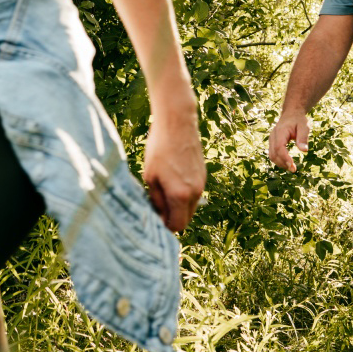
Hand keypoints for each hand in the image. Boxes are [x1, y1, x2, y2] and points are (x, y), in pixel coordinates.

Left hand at [142, 113, 204, 232]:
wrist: (177, 124)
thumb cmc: (159, 149)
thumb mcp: (150, 177)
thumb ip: (156, 200)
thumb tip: (159, 215)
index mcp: (181, 196)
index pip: (177, 226)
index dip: (165, 227)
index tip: (155, 220)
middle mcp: (195, 192)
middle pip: (186, 219)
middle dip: (172, 218)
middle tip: (157, 208)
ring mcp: (201, 183)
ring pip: (191, 206)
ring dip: (178, 206)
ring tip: (163, 191)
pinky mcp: (203, 175)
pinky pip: (194, 193)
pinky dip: (184, 194)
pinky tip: (172, 180)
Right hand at [267, 111, 310, 171]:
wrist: (291, 113)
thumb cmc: (298, 120)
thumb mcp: (304, 126)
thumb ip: (303, 138)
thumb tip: (304, 151)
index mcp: (280, 131)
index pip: (279, 147)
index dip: (284, 158)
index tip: (293, 167)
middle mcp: (273, 136)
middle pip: (273, 154)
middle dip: (283, 163)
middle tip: (294, 170)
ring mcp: (271, 139)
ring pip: (271, 155)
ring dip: (280, 163)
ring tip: (292, 167)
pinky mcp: (272, 142)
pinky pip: (273, 154)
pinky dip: (279, 160)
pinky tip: (288, 163)